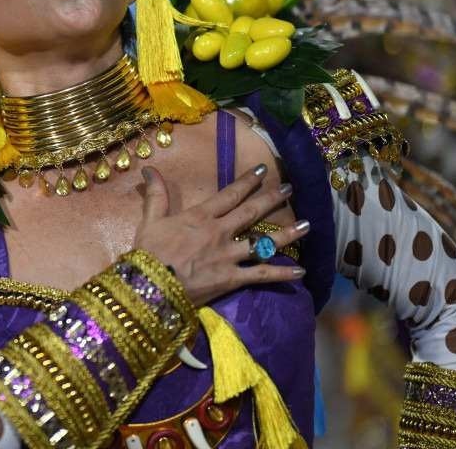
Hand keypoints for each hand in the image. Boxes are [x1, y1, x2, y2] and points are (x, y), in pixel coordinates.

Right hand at [132, 164, 308, 305]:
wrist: (152, 286)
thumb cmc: (148, 253)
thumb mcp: (149, 220)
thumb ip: (156, 195)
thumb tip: (149, 170)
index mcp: (201, 217)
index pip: (229, 194)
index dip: (247, 181)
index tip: (263, 171)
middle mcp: (220, 232)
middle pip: (251, 212)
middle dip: (272, 199)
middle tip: (290, 189)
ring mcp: (229, 256)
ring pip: (263, 242)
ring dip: (287, 234)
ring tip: (307, 225)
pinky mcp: (232, 278)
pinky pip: (261, 275)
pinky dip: (281, 274)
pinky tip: (300, 272)